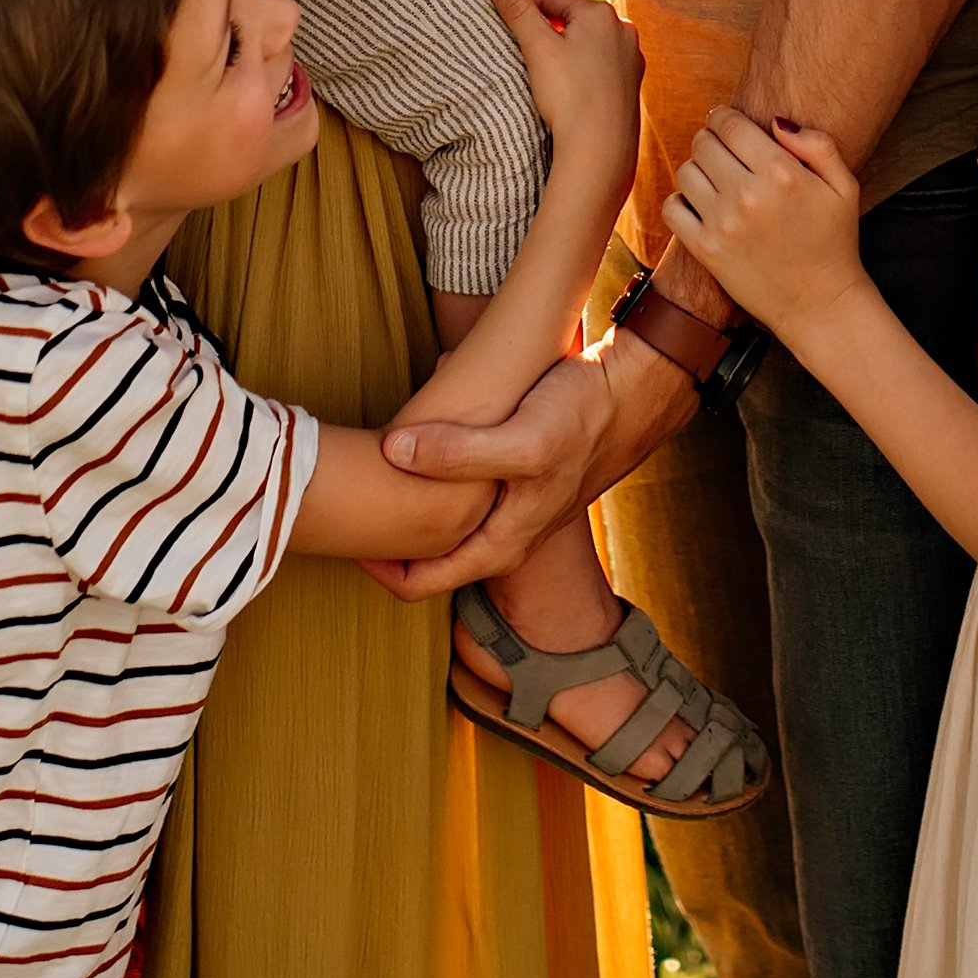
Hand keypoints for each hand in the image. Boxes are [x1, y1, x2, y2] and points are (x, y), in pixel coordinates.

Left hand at [366, 344, 619, 597]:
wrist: (632, 391)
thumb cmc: (581, 417)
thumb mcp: (522, 441)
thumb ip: (459, 454)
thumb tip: (393, 453)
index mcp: (501, 544)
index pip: (420, 585)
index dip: (375, 568)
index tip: (345, 534)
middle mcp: (505, 536)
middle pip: (429, 559)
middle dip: (387, 540)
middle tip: (350, 503)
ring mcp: (512, 509)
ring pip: (444, 526)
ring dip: (409, 508)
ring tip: (373, 476)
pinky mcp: (517, 478)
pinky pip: (461, 497)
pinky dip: (433, 481)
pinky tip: (417, 444)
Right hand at [486, 0, 642, 194]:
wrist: (600, 148)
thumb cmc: (568, 95)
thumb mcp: (536, 47)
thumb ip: (516, 9)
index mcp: (600, 12)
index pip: (551, 0)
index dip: (524, 13)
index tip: (506, 30)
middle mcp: (623, 29)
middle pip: (571, 21)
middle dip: (547, 33)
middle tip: (524, 56)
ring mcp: (632, 57)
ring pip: (587, 44)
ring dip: (566, 51)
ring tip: (546, 75)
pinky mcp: (633, 82)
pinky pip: (601, 66)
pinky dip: (583, 71)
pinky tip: (570, 90)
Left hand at [664, 108, 864, 347]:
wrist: (821, 304)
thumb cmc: (834, 241)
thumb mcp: (844, 186)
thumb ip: (817, 144)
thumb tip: (776, 121)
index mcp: (782, 173)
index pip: (730, 124)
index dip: (724, 117)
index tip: (728, 124)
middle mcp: (748, 195)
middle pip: (703, 143)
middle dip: (711, 140)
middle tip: (723, 153)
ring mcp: (723, 224)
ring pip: (686, 172)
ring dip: (697, 170)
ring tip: (715, 180)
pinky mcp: (706, 250)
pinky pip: (672, 209)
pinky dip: (680, 202)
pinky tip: (700, 206)